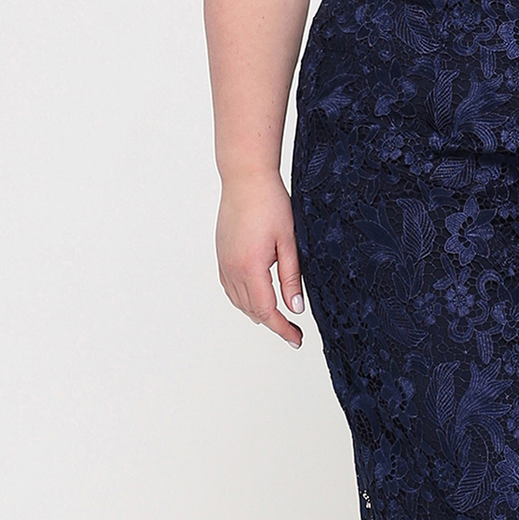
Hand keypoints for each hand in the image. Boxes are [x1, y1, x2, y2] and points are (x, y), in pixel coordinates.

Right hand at [215, 173, 305, 345]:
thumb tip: (295, 308)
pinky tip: (256, 299)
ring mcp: (224, 263)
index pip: (267, 311)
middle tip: (294, 331)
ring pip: (239, 302)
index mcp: (251, 268)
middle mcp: (232, 269)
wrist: (245, 179)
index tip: (297, 339)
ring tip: (278, 319)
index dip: (283, 329)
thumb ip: (291, 278)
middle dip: (273, 324)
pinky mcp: (221, 256)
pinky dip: (243, 300)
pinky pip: (230, 288)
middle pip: (252, 310)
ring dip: (257, 313)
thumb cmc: (270, 204)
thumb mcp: (289, 242)